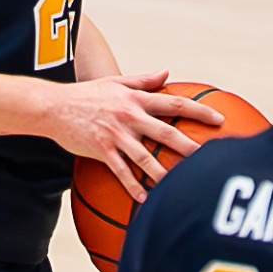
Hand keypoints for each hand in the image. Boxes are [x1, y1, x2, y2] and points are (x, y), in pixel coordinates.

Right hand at [46, 70, 224, 201]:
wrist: (54, 106)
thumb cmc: (87, 94)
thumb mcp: (115, 82)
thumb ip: (142, 80)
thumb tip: (166, 73)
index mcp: (135, 98)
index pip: (174, 104)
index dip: (198, 111)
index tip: (218, 119)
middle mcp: (129, 116)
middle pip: (166, 132)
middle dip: (190, 145)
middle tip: (210, 157)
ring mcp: (116, 134)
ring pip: (146, 156)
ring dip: (164, 172)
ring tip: (181, 186)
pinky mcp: (101, 150)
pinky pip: (121, 171)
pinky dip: (134, 185)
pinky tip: (146, 198)